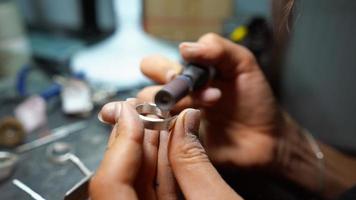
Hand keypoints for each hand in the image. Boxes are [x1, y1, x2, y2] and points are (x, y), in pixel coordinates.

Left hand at [92, 99, 242, 199]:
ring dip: (150, 150)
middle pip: (120, 181)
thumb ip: (195, 162)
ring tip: (160, 121)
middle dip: (135, 140)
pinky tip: (171, 146)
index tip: (130, 113)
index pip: (109, 186)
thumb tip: (184, 122)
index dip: (120, 143)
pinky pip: (154, 194)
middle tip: (145, 111)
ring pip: (137, 184)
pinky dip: (163, 168)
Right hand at [137, 33, 282, 168]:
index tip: (188, 74)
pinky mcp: (179, 146)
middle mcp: (177, 100)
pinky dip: (171, 131)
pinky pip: (159, 140)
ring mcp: (176, 124)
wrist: (268, 138)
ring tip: (205, 111)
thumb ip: (218, 48)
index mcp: (186, 77)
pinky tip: (194, 128)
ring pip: (150, 116)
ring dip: (178, 110)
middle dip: (166, 92)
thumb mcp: (243, 64)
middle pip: (145, 93)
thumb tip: (185, 48)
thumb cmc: (255, 101)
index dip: (162, 69)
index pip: (153, 66)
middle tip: (194, 94)